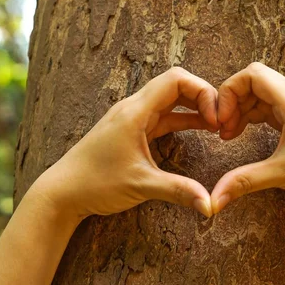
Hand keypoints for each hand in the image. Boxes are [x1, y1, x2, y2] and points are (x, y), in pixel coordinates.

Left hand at [33, 67, 217, 219]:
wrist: (62, 193)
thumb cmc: (95, 184)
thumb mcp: (142, 185)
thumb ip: (179, 191)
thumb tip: (210, 205)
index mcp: (135, 111)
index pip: (176, 80)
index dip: (202, 91)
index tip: (216, 117)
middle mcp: (133, 108)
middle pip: (175, 85)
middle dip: (203, 97)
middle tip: (222, 119)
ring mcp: (132, 118)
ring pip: (170, 100)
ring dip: (194, 108)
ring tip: (217, 124)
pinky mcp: (132, 130)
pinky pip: (163, 116)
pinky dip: (183, 119)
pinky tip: (200, 129)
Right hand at [211, 62, 284, 216]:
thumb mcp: (283, 175)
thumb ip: (244, 182)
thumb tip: (213, 200)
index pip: (253, 74)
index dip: (230, 91)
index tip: (221, 119)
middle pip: (256, 82)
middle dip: (233, 101)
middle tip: (223, 129)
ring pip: (264, 96)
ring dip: (243, 110)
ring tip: (230, 135)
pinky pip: (274, 109)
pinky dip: (256, 118)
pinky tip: (246, 134)